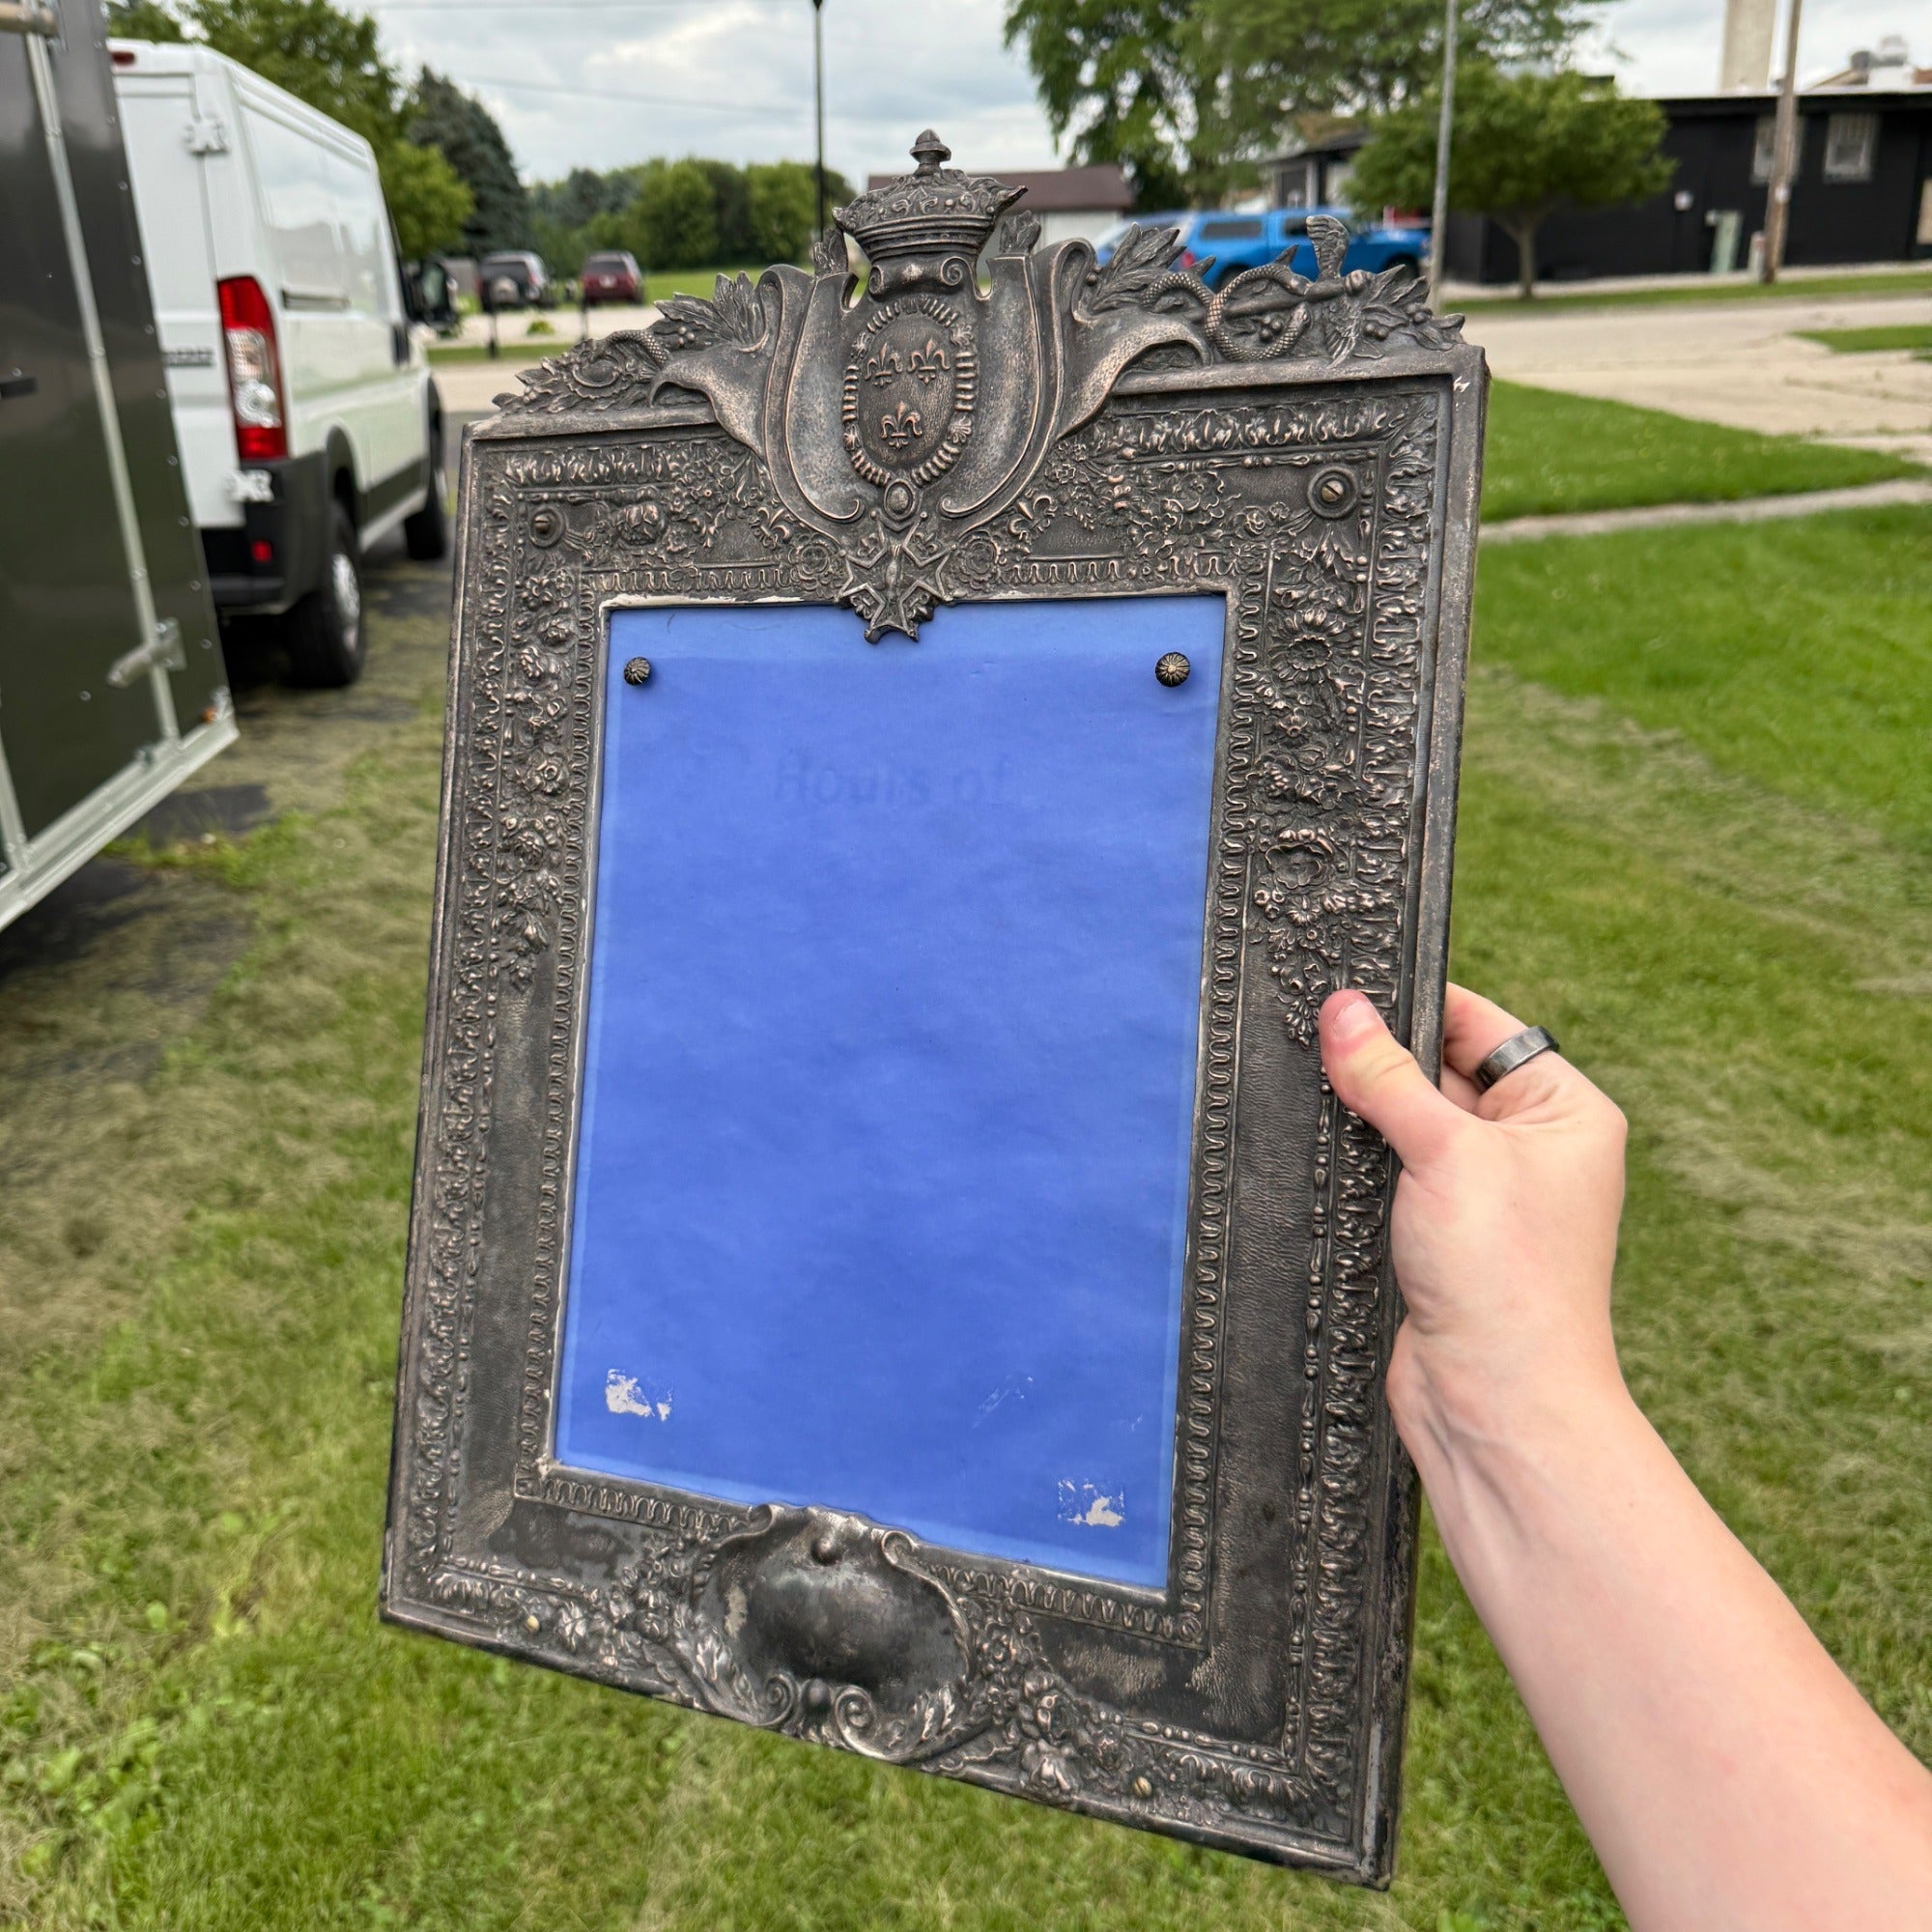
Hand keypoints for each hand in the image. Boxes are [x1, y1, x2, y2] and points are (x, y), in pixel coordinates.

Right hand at [1317, 984, 1629, 1458]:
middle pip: (1438, 1071)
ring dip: (1367, 1117)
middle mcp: (1531, 1148)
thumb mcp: (1446, 1151)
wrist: (1496, 1402)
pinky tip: (1327, 1151)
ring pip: (1406, 1126)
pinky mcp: (1440, 1237)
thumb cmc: (1508, 1279)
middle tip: (1318, 1037)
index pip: (1482, 1026)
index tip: (1351, 988)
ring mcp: (1484, 1195)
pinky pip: (1391, 1175)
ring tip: (1321, 1095)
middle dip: (1382, 1061)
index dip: (1417, 1004)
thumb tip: (1343, 1009)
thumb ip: (1388, 1075)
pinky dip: (1361, 1165)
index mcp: (1564, 1111)